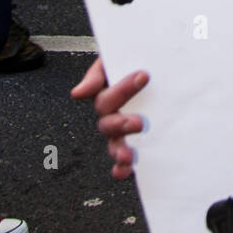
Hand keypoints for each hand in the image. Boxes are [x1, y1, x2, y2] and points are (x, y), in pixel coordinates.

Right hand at [71, 57, 148, 179]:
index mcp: (106, 96)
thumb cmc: (131, 64)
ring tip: (127, 155)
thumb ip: (97, 73)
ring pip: (114, 145)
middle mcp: (112, 117)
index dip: (124, 89)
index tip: (144, 76)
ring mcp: (123, 133)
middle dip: (121, 125)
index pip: (108, 97)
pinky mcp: (136, 144)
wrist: (155, 66)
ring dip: (118, 152)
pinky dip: (121, 168)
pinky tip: (124, 171)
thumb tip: (78, 94)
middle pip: (108, 125)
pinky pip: (125, 161)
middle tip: (139, 122)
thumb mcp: (112, 61)